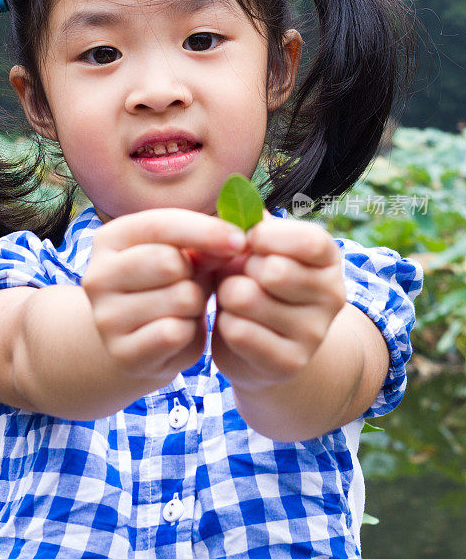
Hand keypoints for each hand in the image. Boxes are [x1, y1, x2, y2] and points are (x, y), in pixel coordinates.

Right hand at [82, 209, 245, 390]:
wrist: (143, 339)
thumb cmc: (170, 284)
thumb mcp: (185, 254)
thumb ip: (205, 242)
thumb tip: (235, 241)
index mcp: (109, 239)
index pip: (160, 224)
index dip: (205, 230)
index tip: (240, 240)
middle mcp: (97, 276)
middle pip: (169, 262)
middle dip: (195, 273)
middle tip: (192, 282)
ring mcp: (105, 318)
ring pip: (180, 299)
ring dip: (195, 304)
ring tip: (184, 308)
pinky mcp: (122, 353)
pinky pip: (176, 333)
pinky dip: (189, 332)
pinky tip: (179, 332)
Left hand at [210, 212, 346, 392]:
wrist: (260, 347)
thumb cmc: (253, 283)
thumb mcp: (254, 249)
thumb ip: (246, 222)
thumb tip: (236, 195)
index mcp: (328, 259)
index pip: (309, 241)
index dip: (268, 236)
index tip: (248, 241)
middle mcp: (333, 295)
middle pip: (272, 270)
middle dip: (240, 268)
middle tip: (240, 275)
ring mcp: (315, 333)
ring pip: (246, 298)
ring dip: (227, 296)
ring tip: (235, 300)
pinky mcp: (289, 363)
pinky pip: (237, 331)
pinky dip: (225, 324)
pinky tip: (234, 325)